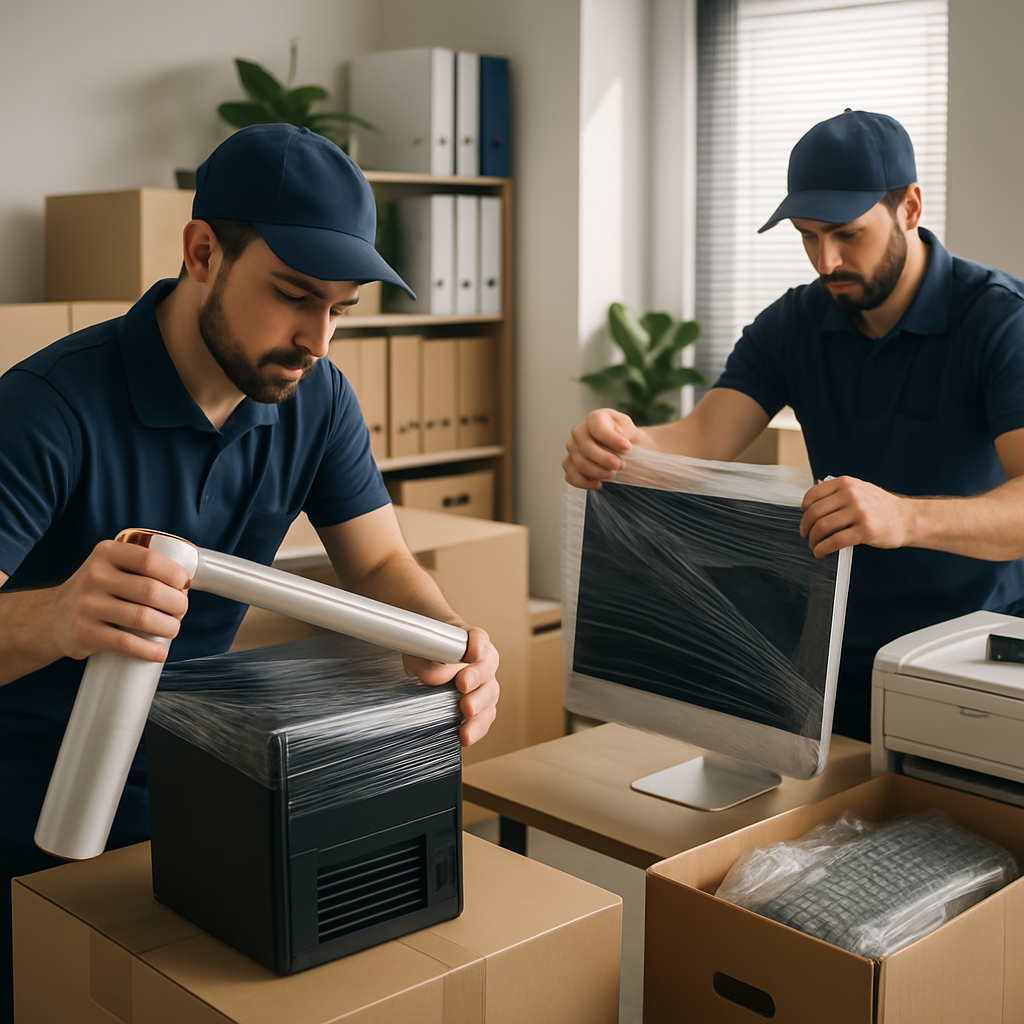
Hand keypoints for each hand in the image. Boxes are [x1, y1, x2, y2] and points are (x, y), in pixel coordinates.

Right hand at [51, 540, 191, 662]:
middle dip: (177, 604)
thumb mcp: (110, 566)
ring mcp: (87, 606)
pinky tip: (160, 652)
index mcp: (106, 553)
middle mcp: (95, 577)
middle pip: (151, 591)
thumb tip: (186, 584)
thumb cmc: (96, 591)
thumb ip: (141, 567)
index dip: (175, 575)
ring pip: (143, 618)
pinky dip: (150, 650)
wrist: (51, 618)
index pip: (149, 560)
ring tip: (172, 629)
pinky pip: (126, 644)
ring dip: (169, 627)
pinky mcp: (84, 634)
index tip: (184, 586)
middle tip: (181, 611)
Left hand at [403, 626, 498, 745]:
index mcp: (469, 640)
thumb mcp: (419, 653)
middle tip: (463, 684)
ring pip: (490, 693)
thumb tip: (437, 677)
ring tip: (466, 711)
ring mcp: (485, 684)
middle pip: (487, 666)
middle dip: (476, 676)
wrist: (426, 666)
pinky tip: (466, 734)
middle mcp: (483, 661)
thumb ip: (428, 661)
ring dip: (479, 704)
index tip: (472, 653)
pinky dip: (477, 727)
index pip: (477, 638)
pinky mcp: (482, 707)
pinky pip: (485, 717)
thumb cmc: (426, 653)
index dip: (476, 645)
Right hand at [563, 408, 641, 488]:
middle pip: (586, 448)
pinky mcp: (570, 464)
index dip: (612, 439)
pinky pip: (571, 476)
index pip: (598, 428)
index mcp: (594, 419)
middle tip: (619, 465)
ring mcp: (572, 449)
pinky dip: (585, 483)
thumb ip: (626, 433)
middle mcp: (579, 432)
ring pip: (579, 464)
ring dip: (597, 472)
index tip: (627, 448)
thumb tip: (622, 445)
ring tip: (612, 474)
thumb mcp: (629, 428)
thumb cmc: (624, 436)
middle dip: (604, 459)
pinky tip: (599, 483)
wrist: (621, 447)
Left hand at [800, 476, 908, 557]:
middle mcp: (851, 495)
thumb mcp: (859, 490)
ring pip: (822, 527)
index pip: (812, 495)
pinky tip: (821, 552)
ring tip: (814, 545)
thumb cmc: (881, 507)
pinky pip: (835, 541)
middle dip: (806, 527)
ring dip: (813, 540)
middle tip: (806, 535)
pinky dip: (823, 548)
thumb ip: (838, 494)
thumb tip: (811, 505)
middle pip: (815, 513)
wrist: (908, 518)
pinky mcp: (865, 530)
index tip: (804, 518)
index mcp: (846, 483)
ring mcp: (859, 512)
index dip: (804, 510)